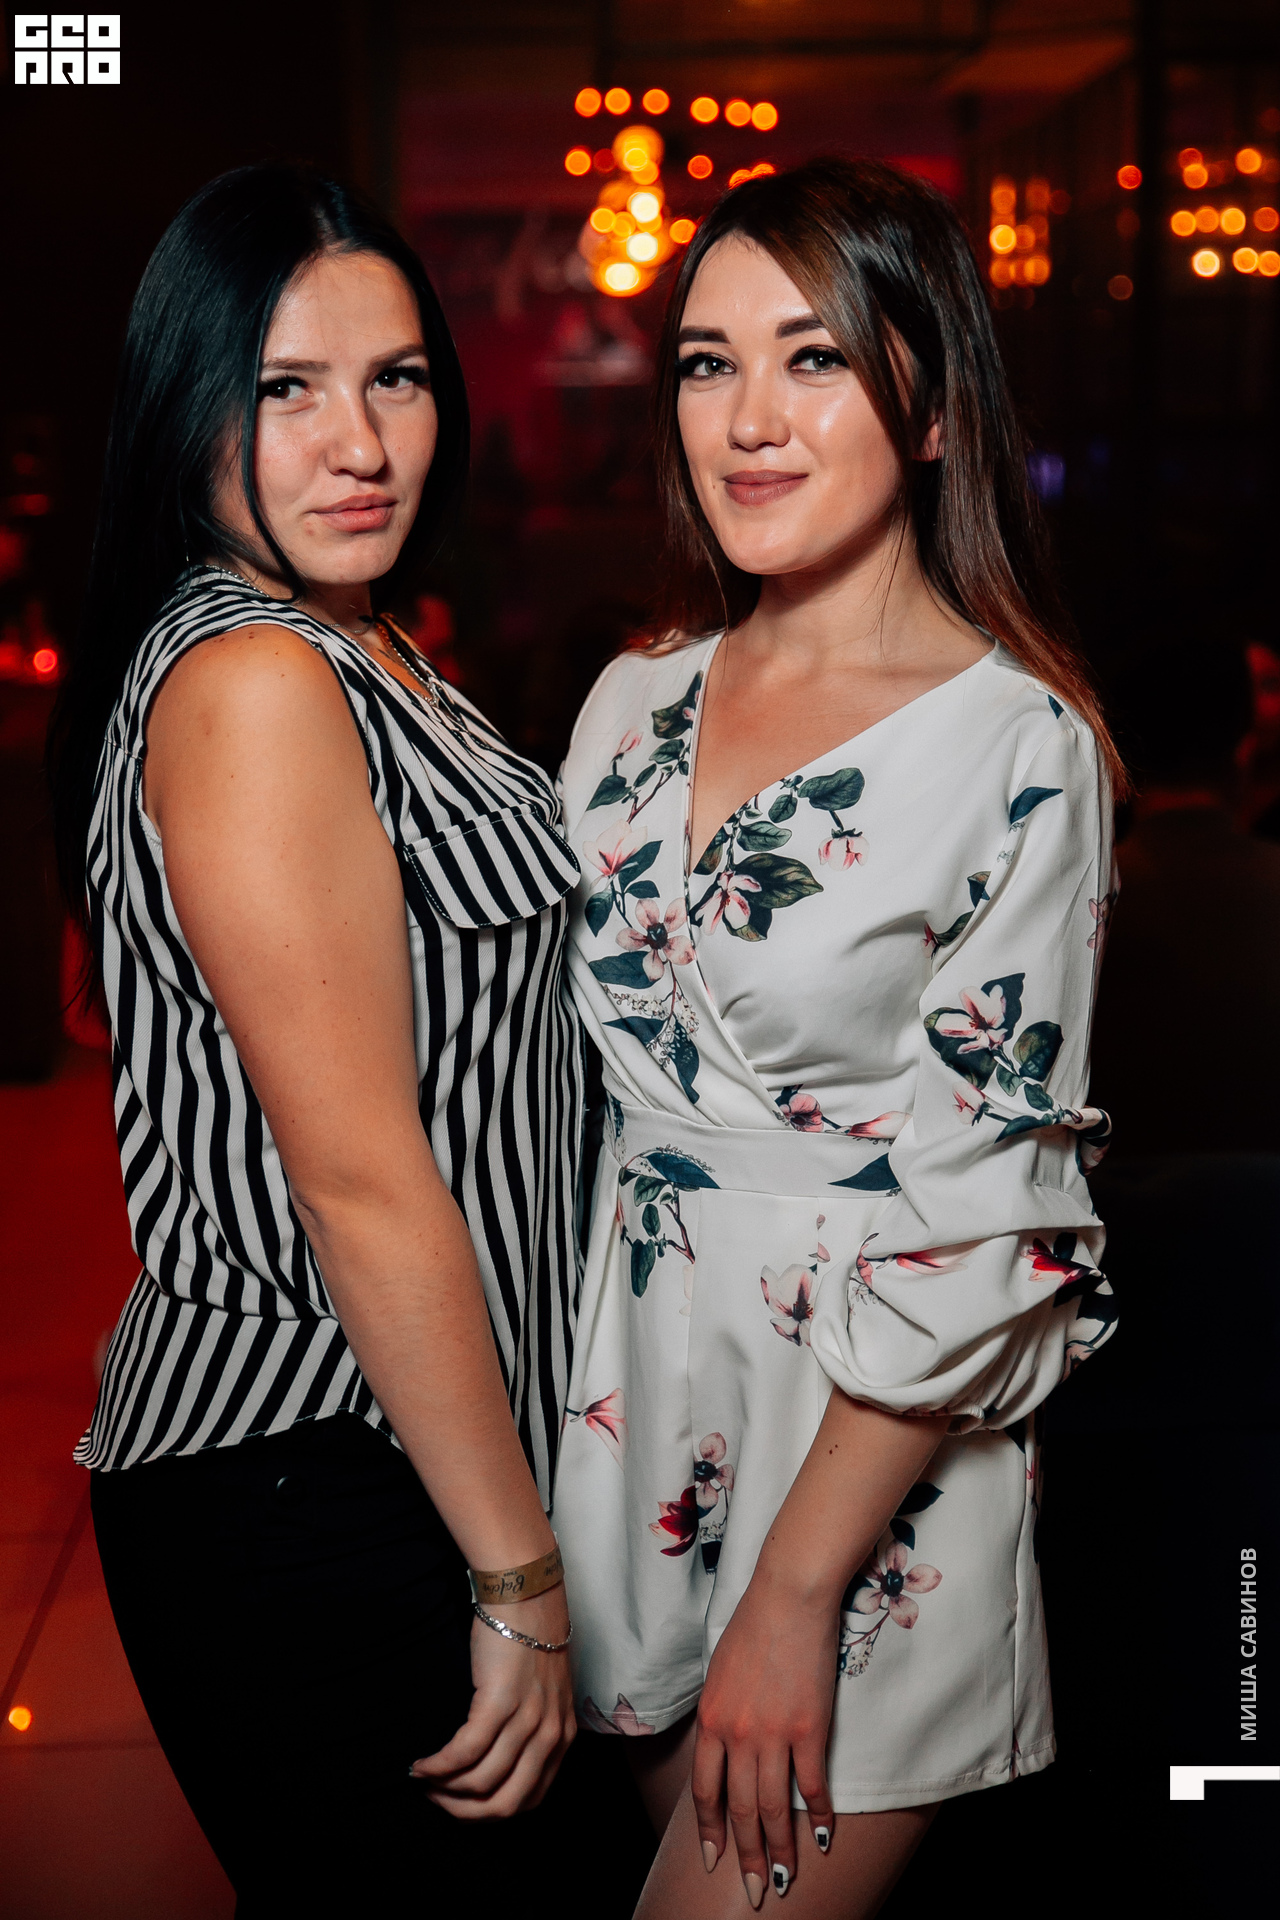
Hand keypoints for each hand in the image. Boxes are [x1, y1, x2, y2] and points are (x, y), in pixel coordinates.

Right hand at [409, 1585, 574, 1818]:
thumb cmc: (530, 1636)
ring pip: (480, 1784)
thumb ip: (535, 1726)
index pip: (529, 1799)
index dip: (491, 1811)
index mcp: (562, 1736)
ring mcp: (527, 1721)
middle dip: (466, 1812)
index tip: (464, 1804)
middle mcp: (550, 1736)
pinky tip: (422, 1765)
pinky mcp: (499, 1704)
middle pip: (505, 1804)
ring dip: (445, 1792)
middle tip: (438, 1801)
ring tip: (424, 1781)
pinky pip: (463, 1753)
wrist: (526, 1593)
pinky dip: (438, 1767)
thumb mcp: (547, 1691)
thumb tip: (501, 1760)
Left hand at [692, 1569, 837, 1903]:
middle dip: (746, 1855)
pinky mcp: (810, 1728)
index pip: (706, 1792)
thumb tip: (723, 1747)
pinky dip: (819, 1814)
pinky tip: (823, 1836)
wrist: (788, 1596)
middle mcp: (737, 1734)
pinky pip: (812, 1784)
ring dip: (780, 1849)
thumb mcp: (719, 1672)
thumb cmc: (752, 1626)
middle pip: (741, 1809)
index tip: (715, 1859)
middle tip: (754, 1890)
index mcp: (711, 1720)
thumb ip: (720, 1714)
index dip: (711, 1830)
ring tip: (783, 1878)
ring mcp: (774, 1734)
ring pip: (775, 1808)